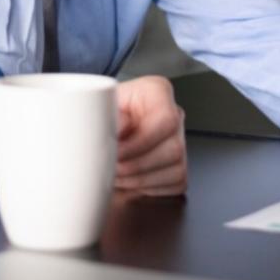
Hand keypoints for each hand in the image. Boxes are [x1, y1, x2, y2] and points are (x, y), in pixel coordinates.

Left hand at [114, 76, 187, 196]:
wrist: (102, 123)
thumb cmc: (102, 110)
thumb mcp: (99, 105)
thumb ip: (105, 115)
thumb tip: (114, 133)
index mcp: (157, 92)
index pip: (166, 118)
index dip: (141, 142)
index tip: (117, 152)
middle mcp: (175, 115)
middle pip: (173, 149)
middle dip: (136, 165)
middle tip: (111, 168)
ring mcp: (180, 141)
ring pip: (175, 169)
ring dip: (139, 179)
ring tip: (115, 174)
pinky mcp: (178, 166)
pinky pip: (174, 184)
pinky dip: (148, 187)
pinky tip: (128, 180)